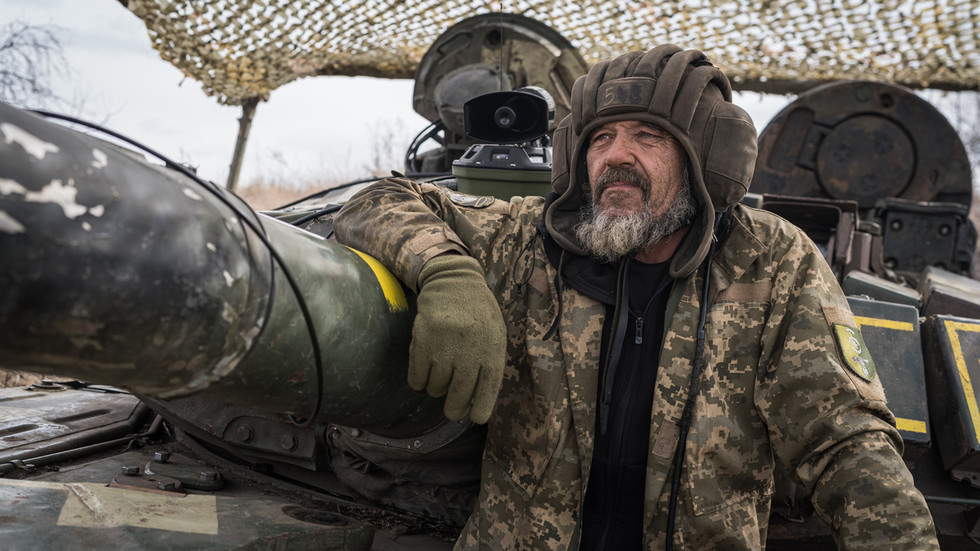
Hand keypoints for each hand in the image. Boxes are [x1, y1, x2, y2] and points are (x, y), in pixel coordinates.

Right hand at [410, 254, 506, 422]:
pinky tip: (423, 379)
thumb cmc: (477, 313)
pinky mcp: (423, 342)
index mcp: (492, 349)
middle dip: (454, 409)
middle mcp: (470, 350)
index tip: (476, 418)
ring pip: (436, 388)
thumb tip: (478, 399)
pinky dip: (419, 383)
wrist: (454, 283)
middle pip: (459, 395)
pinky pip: (417, 377)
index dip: (481, 409)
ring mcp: (445, 346)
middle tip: (452, 411)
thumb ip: (489, 363)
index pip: (489, 389)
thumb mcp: (495, 334)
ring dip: (436, 390)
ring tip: (439, 381)